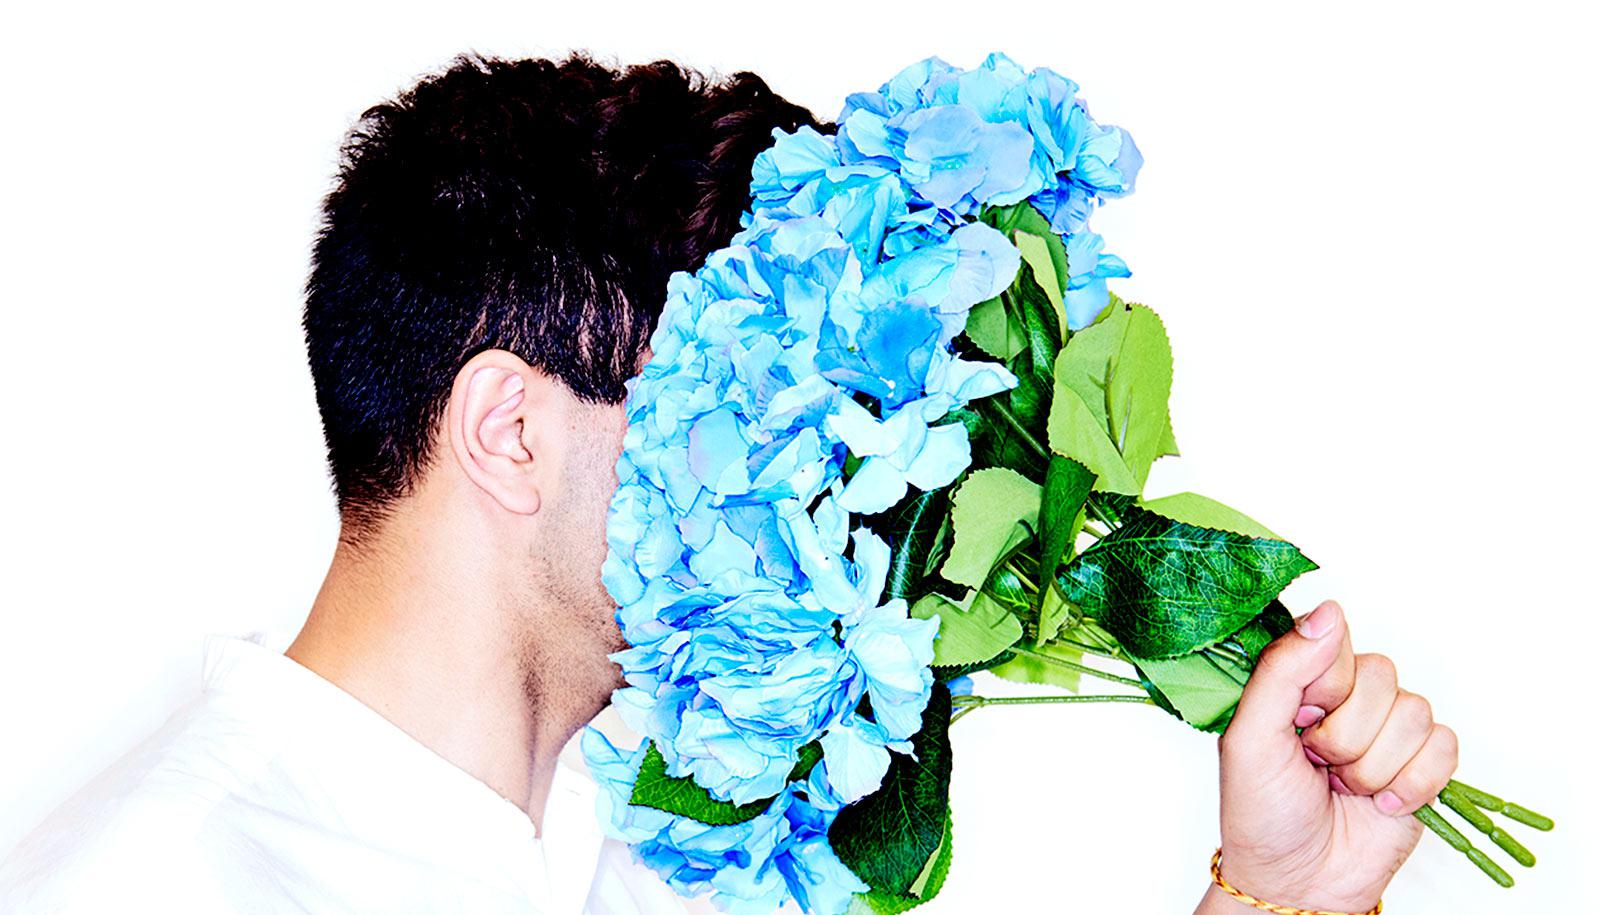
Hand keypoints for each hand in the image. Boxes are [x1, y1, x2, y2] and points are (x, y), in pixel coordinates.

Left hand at [1195, 600, 1458, 912]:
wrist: (1298, 882)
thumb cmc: (1262, 812)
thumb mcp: (1250, 737)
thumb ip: (1282, 669)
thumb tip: (1327, 609)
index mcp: (1303, 682)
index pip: (1336, 640)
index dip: (1324, 684)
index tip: (1299, 720)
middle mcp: (1349, 698)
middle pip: (1382, 676)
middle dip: (1345, 735)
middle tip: (1317, 765)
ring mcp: (1388, 731)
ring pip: (1415, 713)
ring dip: (1374, 765)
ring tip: (1343, 788)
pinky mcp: (1424, 767)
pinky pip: (1444, 747)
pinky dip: (1412, 784)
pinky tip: (1381, 804)